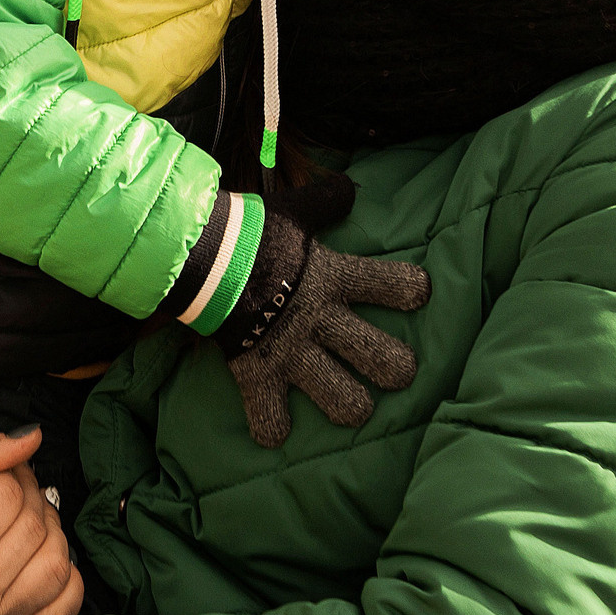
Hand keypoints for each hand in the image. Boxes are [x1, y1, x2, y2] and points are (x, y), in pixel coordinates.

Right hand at [0, 427, 83, 614]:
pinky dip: (61, 571)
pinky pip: (64, 600)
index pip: (10, 490)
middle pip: (35, 521)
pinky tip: (30, 554)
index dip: (5, 468)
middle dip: (26, 493)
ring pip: (57, 558)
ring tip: (13, 520)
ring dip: (46, 528)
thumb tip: (32, 436)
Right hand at [220, 203, 430, 448]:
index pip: (394, 285)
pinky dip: (272, 427)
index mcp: (335, 278)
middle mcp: (322, 320)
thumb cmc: (251, 232)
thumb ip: (325, 201)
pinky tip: (276, 428)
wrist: (200, 255)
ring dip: (349, 405)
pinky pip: (270, 418)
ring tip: (349, 403)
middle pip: (384, 360)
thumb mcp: (294, 211)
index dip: (410, 291)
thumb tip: (347, 187)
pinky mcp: (258, 371)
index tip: (416, 293)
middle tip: (392, 369)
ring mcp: (292, 351)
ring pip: (345, 401)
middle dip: (394, 368)